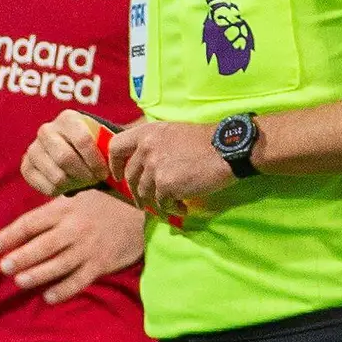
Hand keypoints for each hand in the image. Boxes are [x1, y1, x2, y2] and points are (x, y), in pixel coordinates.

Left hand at [0, 188, 148, 302]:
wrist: (141, 215)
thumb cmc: (102, 206)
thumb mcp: (76, 199)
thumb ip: (52, 213)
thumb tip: (21, 231)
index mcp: (65, 210)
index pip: (31, 223)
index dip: (10, 235)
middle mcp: (75, 229)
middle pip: (42, 245)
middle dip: (21, 257)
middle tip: (4, 267)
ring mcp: (88, 248)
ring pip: (58, 264)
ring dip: (37, 274)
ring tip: (20, 281)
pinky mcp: (101, 264)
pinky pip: (79, 280)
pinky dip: (64, 290)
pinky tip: (48, 297)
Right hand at [24, 109, 114, 197]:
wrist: (72, 151)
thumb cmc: (94, 147)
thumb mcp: (103, 141)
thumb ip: (110, 148)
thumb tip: (116, 166)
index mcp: (68, 119)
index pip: (83, 140)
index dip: (96, 161)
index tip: (105, 173)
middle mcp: (47, 130)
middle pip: (65, 158)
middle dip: (84, 174)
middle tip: (94, 180)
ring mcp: (33, 148)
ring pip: (56, 176)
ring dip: (74, 184)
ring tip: (83, 181)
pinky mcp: (26, 166)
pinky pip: (46, 187)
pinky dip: (61, 191)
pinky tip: (69, 184)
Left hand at [109, 117, 234, 209]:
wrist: (228, 148)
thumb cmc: (207, 141)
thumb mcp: (174, 133)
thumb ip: (155, 143)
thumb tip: (146, 163)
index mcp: (146, 133)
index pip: (116, 147)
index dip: (114, 163)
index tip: (117, 174)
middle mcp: (146, 148)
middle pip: (130, 176)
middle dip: (136, 192)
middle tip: (144, 201)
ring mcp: (155, 167)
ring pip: (145, 192)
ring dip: (156, 203)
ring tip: (171, 206)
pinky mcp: (166, 184)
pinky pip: (162, 203)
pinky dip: (171, 208)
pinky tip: (183, 207)